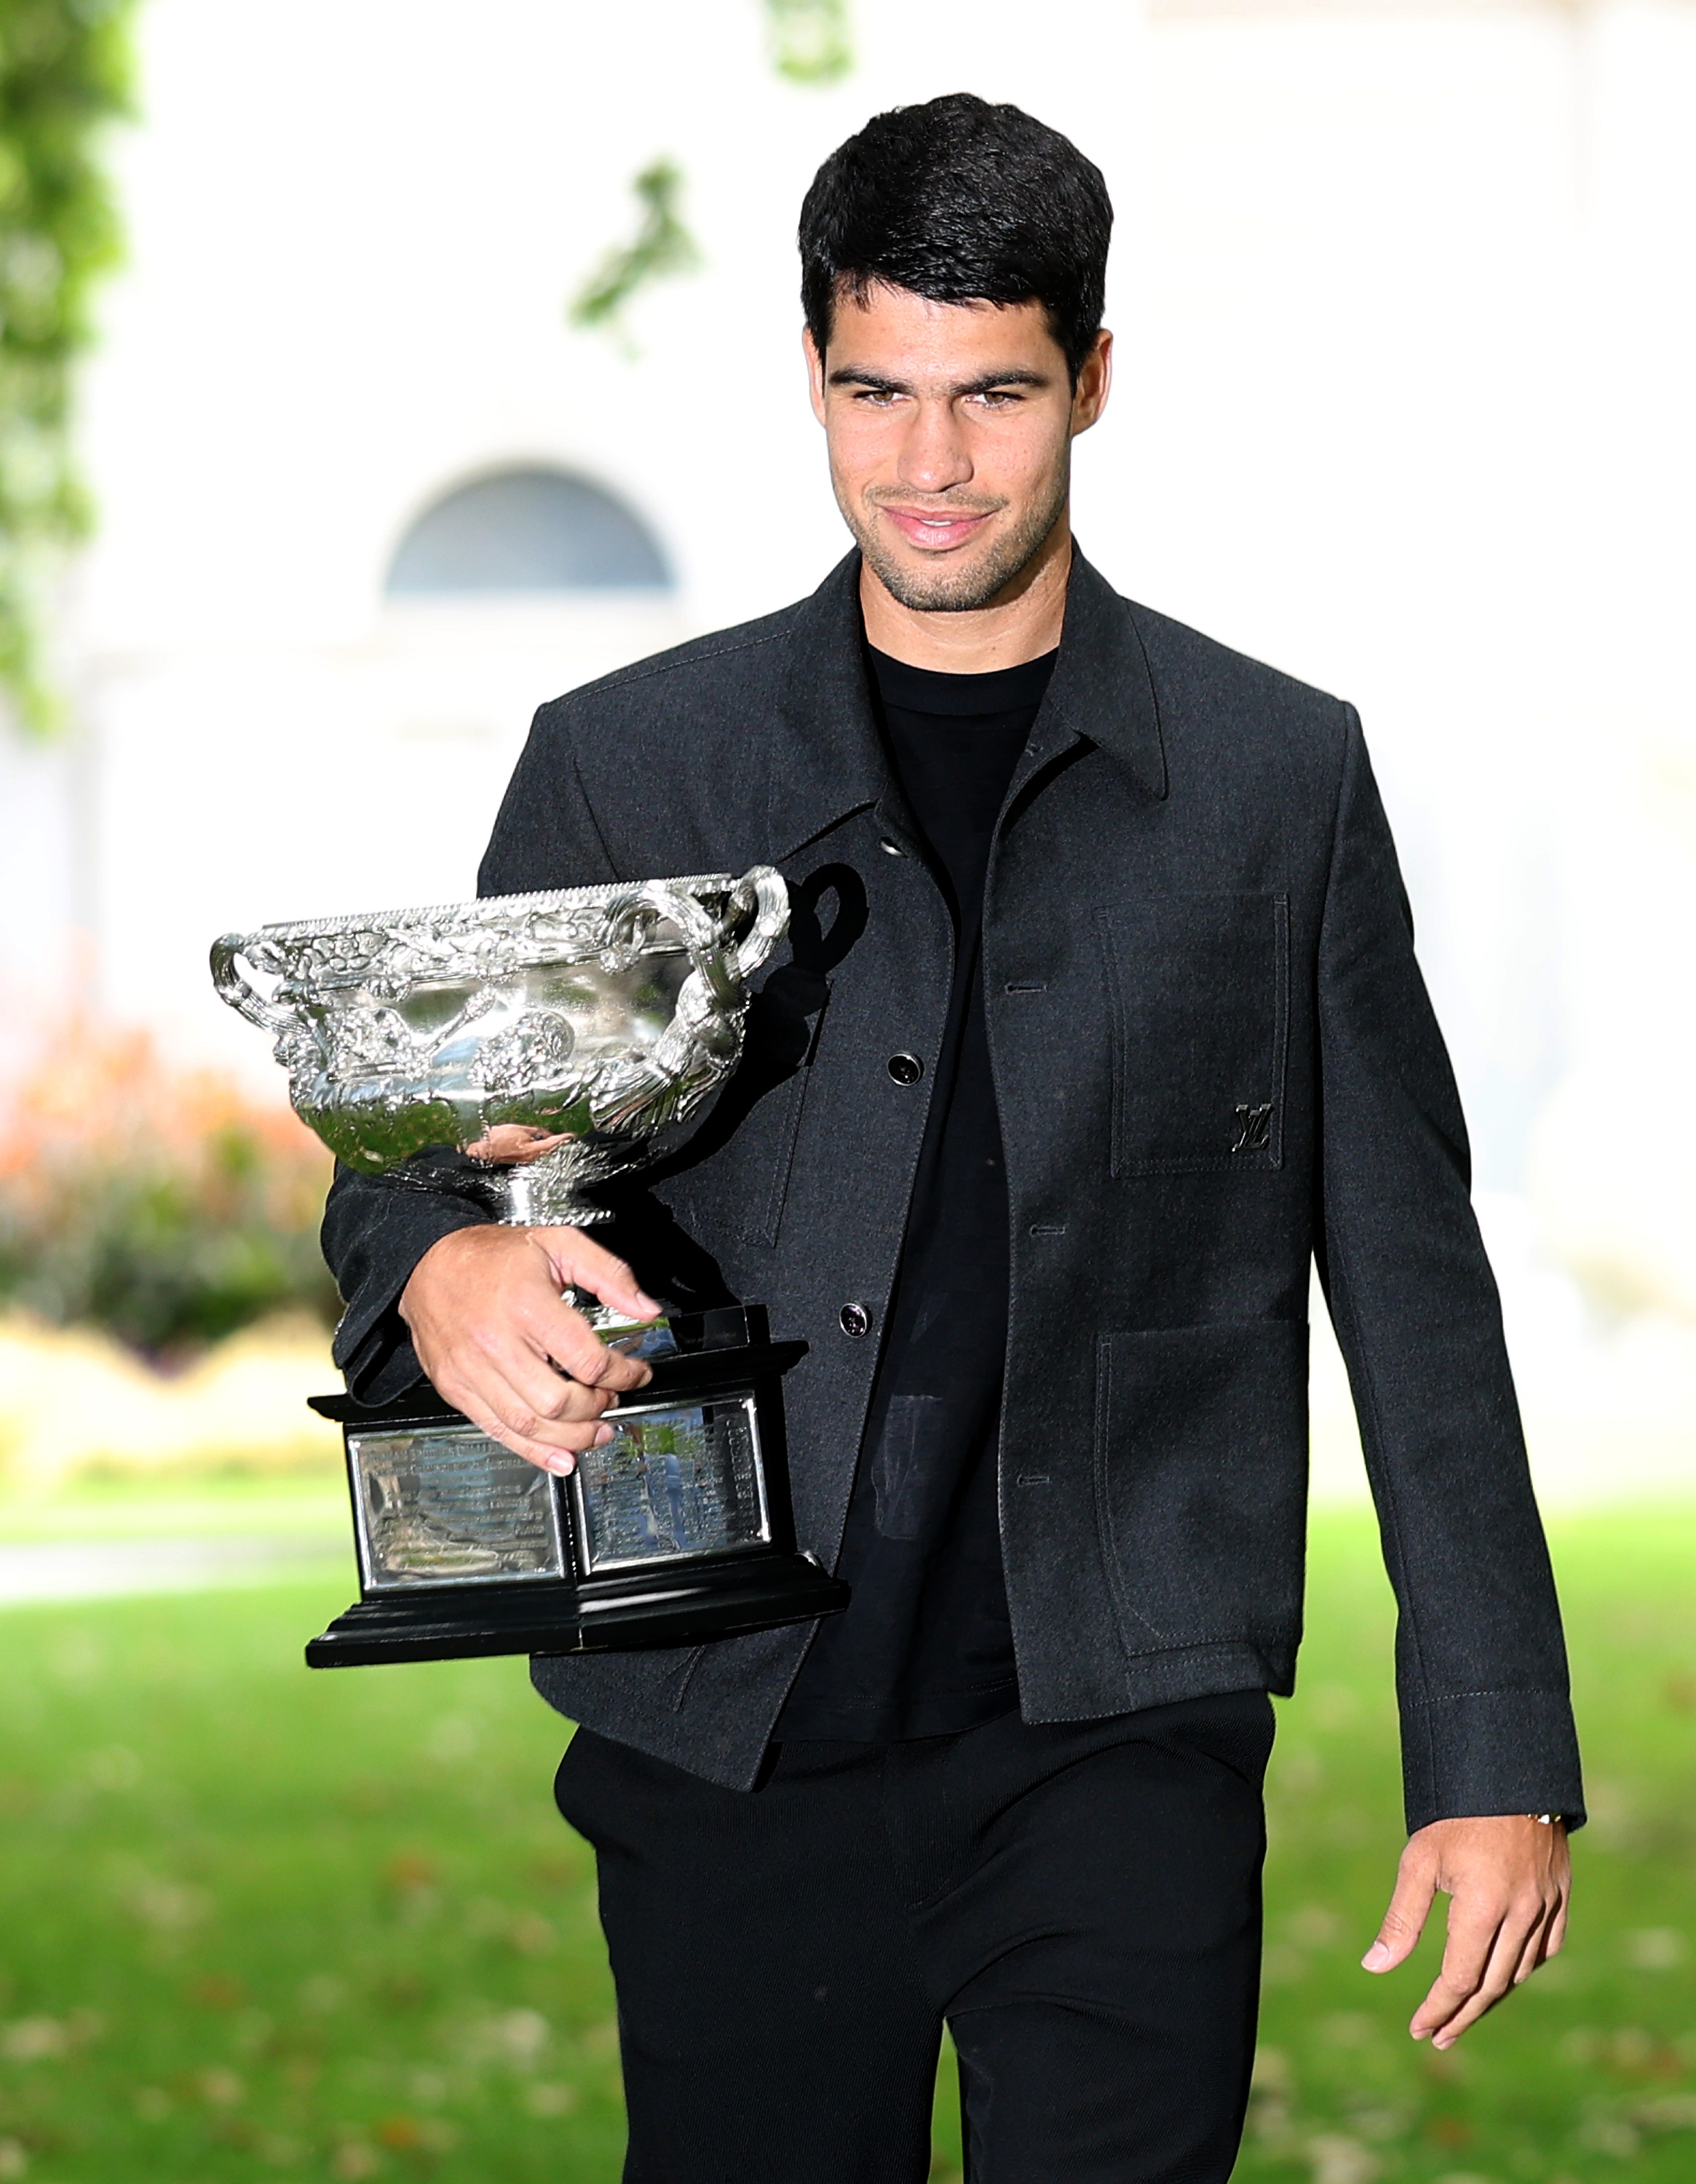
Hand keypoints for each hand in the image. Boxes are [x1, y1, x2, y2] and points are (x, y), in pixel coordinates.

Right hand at [398, 1225, 660, 1475]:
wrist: (428, 1264)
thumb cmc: (492, 1255)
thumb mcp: (560, 1244)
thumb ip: (609, 1274)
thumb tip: (646, 1308)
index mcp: (527, 1304)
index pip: (586, 1359)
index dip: (622, 1373)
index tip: (634, 1372)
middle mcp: (495, 1341)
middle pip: (558, 1401)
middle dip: (597, 1407)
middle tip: (611, 1398)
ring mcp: (471, 1370)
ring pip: (529, 1424)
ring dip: (572, 1437)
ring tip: (596, 1431)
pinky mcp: (456, 1388)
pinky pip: (497, 1431)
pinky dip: (533, 1451)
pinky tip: (559, 1455)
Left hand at [1362, 1815, 1570, 2048]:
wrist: (1508, 1769)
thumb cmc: (1454, 1813)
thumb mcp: (1419, 1860)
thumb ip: (1402, 1918)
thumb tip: (1373, 1967)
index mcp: (1483, 1906)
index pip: (1459, 1978)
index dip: (1437, 2008)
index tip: (1418, 2029)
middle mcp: (1521, 1913)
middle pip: (1491, 1984)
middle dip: (1461, 2015)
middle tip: (1437, 2036)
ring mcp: (1546, 1904)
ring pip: (1520, 1970)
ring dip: (1491, 1996)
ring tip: (1463, 2011)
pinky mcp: (1560, 1893)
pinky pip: (1546, 1947)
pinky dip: (1524, 1967)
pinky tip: (1506, 1975)